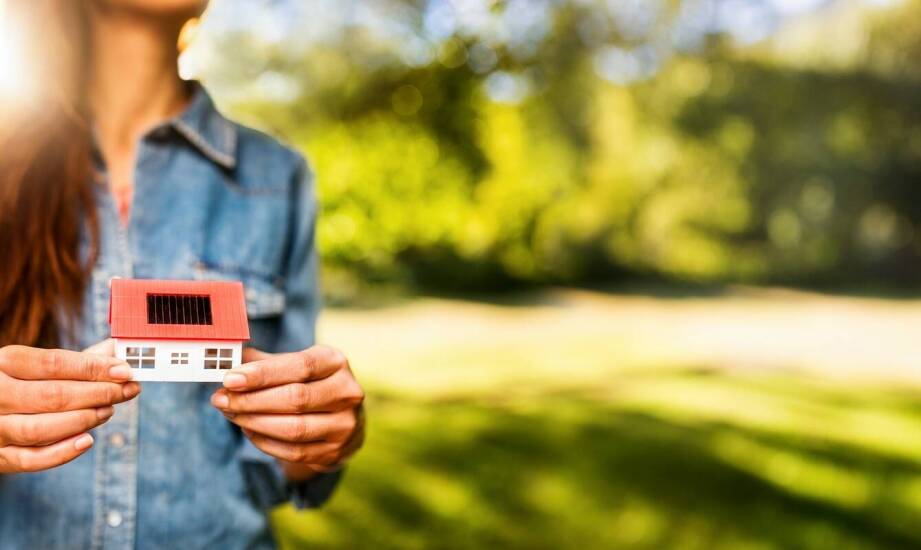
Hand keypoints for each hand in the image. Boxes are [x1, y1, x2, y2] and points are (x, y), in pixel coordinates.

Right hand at [0, 340, 139, 472]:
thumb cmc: (13, 384)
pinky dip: (62, 452)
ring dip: (83, 420)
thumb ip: (72, 361)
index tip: (125, 371)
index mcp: (3, 363)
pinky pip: (29, 459)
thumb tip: (113, 348)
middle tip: (127, 391)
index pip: (54, 364)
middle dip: (98, 393)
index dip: (93, 368)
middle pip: (52, 395)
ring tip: (109, 411)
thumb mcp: (31, 366)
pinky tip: (88, 440)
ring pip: (40, 429)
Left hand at [210, 346, 364, 476]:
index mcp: (335, 362)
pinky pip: (294, 452)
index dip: (262, 374)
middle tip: (220, 399)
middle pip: (295, 398)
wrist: (342, 418)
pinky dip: (265, 442)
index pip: (299, 366)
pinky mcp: (335, 451)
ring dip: (254, 422)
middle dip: (251, 400)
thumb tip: (227, 359)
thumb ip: (263, 362)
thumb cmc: (310, 383)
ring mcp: (344, 424)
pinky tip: (249, 429)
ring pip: (294, 428)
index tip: (230, 379)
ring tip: (231, 414)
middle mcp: (347, 392)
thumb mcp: (294, 364)